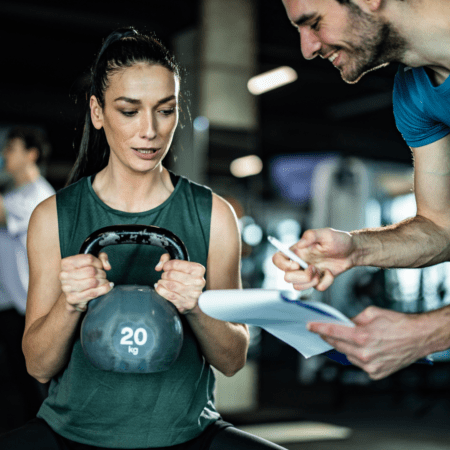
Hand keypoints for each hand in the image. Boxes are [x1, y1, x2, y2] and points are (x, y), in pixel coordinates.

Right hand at [59, 252, 113, 311]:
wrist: (73, 295)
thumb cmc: (82, 276)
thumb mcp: (91, 262)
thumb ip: (101, 258)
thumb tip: (107, 266)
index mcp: (66, 263)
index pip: (89, 259)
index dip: (99, 263)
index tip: (100, 266)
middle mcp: (64, 275)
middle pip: (92, 271)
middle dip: (102, 273)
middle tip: (102, 276)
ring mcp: (67, 287)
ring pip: (93, 282)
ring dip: (103, 281)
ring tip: (103, 281)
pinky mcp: (72, 298)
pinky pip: (93, 293)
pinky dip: (104, 289)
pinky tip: (107, 287)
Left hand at [154, 253, 205, 313]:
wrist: (196, 297)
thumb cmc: (187, 279)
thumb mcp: (180, 265)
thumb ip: (167, 259)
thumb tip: (158, 267)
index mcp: (198, 269)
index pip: (176, 264)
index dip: (167, 265)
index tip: (165, 267)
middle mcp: (198, 281)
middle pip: (172, 274)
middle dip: (164, 274)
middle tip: (164, 276)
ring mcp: (193, 293)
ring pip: (170, 285)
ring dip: (162, 282)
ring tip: (161, 282)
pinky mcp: (187, 303)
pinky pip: (170, 295)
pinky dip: (161, 291)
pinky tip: (159, 288)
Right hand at [272, 228, 354, 290]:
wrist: (352, 251)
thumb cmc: (338, 240)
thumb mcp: (325, 233)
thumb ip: (310, 235)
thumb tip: (299, 244)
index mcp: (297, 251)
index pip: (277, 259)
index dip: (282, 265)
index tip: (297, 264)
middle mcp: (299, 263)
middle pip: (286, 278)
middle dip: (302, 276)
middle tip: (314, 268)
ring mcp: (307, 273)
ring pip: (297, 287)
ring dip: (311, 281)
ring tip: (322, 271)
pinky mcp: (317, 281)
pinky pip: (316, 288)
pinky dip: (325, 282)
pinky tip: (330, 273)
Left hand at [307, 306, 425, 378]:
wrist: (419, 337)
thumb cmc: (397, 323)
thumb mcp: (371, 313)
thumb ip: (352, 319)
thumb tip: (341, 323)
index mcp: (361, 336)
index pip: (332, 331)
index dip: (318, 328)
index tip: (308, 326)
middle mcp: (364, 354)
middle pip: (336, 345)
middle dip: (328, 337)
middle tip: (322, 331)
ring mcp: (370, 366)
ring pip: (346, 355)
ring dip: (344, 347)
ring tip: (348, 338)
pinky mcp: (376, 374)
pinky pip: (358, 364)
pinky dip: (357, 356)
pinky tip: (362, 349)